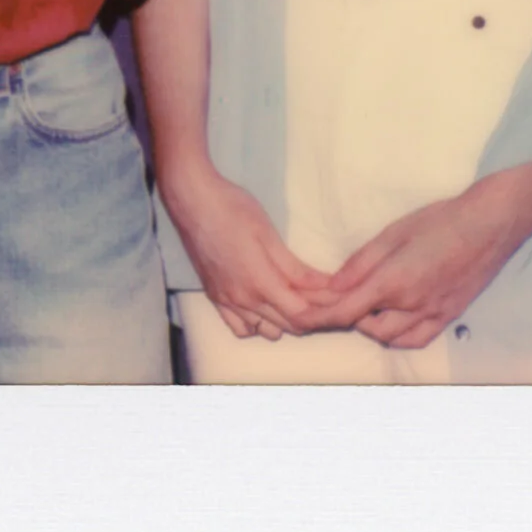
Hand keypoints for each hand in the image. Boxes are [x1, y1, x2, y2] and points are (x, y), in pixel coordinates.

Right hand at [163, 161, 333, 340]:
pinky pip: (240, 328)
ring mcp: (226, 301)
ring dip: (287, 321)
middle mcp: (243, 300)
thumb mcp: (269, 235)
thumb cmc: (233, 209)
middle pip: (289, 326)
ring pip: (266, 331)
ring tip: (298, 300)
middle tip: (327, 298)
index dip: (325, 311)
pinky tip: (265, 307)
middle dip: (313, 316)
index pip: (302, 315)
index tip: (340, 299)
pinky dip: (257, 325)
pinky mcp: (214, 297)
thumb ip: (295, 269)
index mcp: (259, 284)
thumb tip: (325, 287)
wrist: (191, 199)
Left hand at [308, 156, 531, 350]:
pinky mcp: (449, 316)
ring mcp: (433, 314)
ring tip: (363, 304)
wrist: (490, 225)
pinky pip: (416, 339)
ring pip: (390, 337)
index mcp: (393, 283)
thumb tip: (333, 285)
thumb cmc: (440, 221)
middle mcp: (412, 306)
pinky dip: (397, 335)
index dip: (318, 317)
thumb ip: (360, 264)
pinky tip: (391, 319)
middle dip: (344, 317)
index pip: (345, 311)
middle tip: (335, 299)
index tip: (299, 318)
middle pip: (365, 327)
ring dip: (369, 326)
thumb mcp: (393, 234)